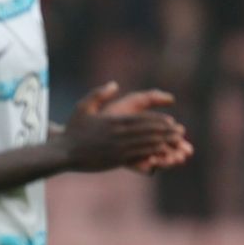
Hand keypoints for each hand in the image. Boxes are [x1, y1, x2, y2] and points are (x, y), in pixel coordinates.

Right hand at [61, 81, 187, 172]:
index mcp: (113, 122)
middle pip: (148, 132)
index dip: (158, 121)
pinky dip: (152, 154)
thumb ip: (98, 94)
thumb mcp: (82, 107)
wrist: (63, 152)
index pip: (142, 120)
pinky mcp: (115, 159)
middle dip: (166, 132)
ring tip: (175, 143)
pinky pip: (137, 156)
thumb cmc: (73, 130)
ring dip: (163, 143)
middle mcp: (118, 135)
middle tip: (180, 132)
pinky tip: (161, 154)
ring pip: (146, 144)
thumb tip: (115, 84)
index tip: (171, 122)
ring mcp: (118, 148)